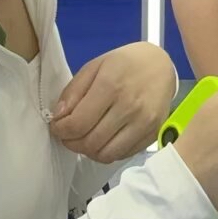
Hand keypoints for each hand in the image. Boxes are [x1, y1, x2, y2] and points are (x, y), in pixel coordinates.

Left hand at [50, 42, 178, 163]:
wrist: (160, 64)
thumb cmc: (125, 63)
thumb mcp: (94, 66)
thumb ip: (73, 91)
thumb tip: (59, 117)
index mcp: (111, 85)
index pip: (78, 123)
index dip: (61, 131)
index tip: (57, 127)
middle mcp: (129, 107)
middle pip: (90, 142)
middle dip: (72, 143)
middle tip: (67, 135)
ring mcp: (144, 123)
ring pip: (106, 154)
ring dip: (88, 151)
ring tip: (84, 139)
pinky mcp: (153, 134)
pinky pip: (123, 155)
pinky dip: (107, 152)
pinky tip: (103, 139)